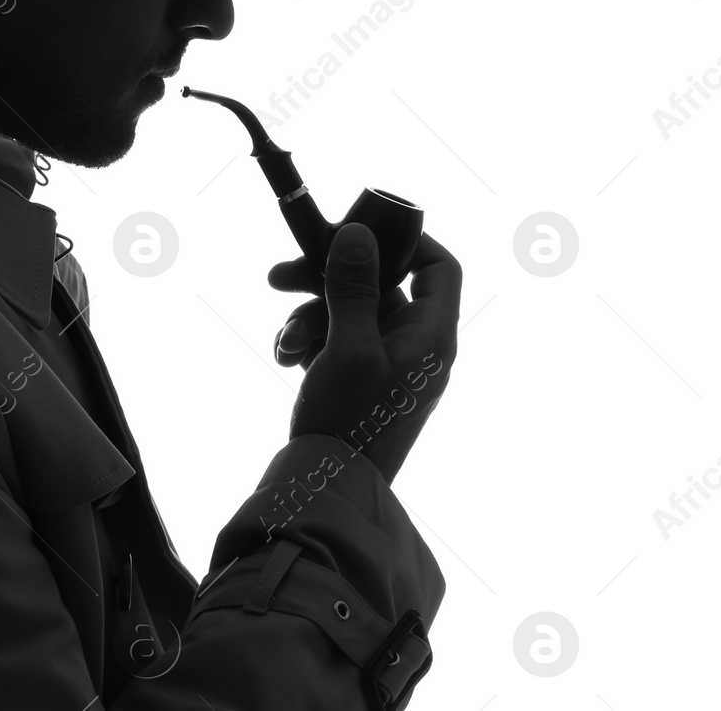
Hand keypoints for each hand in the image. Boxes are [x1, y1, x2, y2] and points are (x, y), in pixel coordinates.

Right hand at [282, 223, 460, 482]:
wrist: (328, 488)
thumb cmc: (349, 422)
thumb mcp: (348, 347)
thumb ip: (354, 287)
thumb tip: (359, 233)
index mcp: (430, 337)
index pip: (439, 268)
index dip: (405, 242)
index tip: (357, 231)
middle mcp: (415, 346)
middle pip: (378, 285)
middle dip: (326, 278)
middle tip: (281, 276)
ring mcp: (387, 363)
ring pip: (347, 311)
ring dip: (308, 316)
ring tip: (285, 341)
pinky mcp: (360, 379)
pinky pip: (336, 339)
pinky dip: (309, 341)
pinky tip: (288, 358)